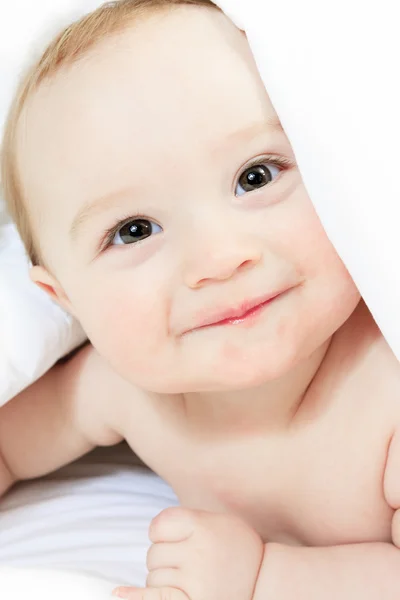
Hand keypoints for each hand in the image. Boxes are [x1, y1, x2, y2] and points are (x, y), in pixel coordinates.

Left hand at [113, 506, 263, 599]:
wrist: (266, 585)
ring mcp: (195, 582)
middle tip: (193, 565)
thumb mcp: (219, 523)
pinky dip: (134, 596)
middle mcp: (199, 553)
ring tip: (194, 581)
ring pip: (153, 576)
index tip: (176, 539)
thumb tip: (150, 531)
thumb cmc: (238, 551)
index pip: (159, 525)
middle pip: (153, 553)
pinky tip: (118, 592)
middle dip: (166, 559)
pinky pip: (152, 597)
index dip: (163, 533)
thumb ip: (187, 521)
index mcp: (205, 526)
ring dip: (165, 580)